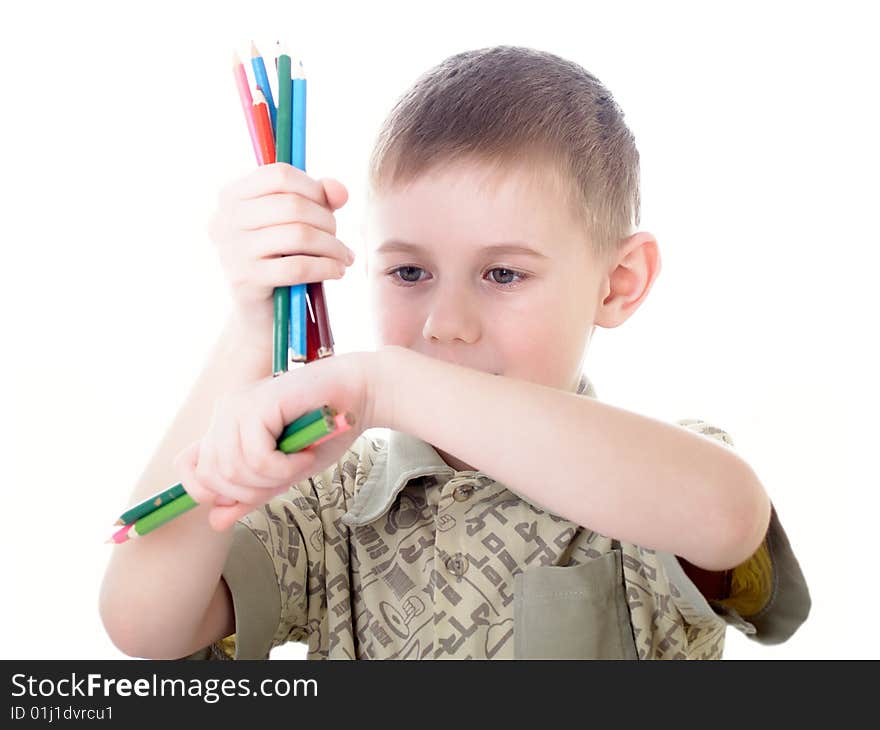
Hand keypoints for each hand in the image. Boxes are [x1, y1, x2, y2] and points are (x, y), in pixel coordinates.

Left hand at [172, 350, 384, 531]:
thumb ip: (251, 492)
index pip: (188, 467)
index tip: (251, 493)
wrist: (359, 393)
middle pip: (212, 477)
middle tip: (288, 478)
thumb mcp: (285, 472)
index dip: (211, 491)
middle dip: (253, 491)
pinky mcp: (258, 404)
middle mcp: (225, 412)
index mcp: (225, 426)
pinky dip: (285, 468)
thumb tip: (216, 521)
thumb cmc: (327, 430)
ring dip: (275, 479)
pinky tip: (306, 455)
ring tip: (301, 464)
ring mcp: (239, 405)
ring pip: (235, 470)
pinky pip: (257, 458)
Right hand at [207, 162, 355, 349]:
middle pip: (293, 205)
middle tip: (338, 240)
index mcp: (231, 196)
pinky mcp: (245, 280)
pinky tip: (337, 271)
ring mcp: (231, 250)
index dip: (313, 188)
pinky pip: (298, 266)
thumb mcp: (299, 223)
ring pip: (299, 235)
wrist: (262, 314)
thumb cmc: (282, 260)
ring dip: (332, 246)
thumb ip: (320, 198)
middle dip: (327, 222)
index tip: (329, 208)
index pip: (279, 174)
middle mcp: (225, 219)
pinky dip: (326, 267)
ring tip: (343, 256)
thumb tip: (339, 191)